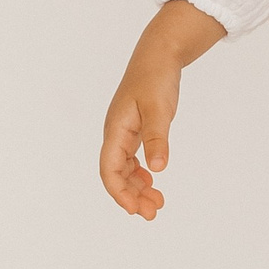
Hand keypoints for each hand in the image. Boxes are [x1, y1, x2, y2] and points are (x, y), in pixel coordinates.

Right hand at [98, 0, 224, 218]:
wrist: (159, 55)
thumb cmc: (156, 78)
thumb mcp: (159, 108)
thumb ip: (157, 138)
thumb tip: (157, 169)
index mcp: (116, 129)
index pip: (109, 169)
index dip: (119, 193)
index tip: (135, 210)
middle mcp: (115, 134)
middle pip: (116, 174)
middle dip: (131, 196)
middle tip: (153, 213)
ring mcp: (124, 132)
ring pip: (124, 169)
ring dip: (137, 188)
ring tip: (157, 203)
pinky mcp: (134, 130)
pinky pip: (132, 159)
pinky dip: (141, 173)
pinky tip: (152, 181)